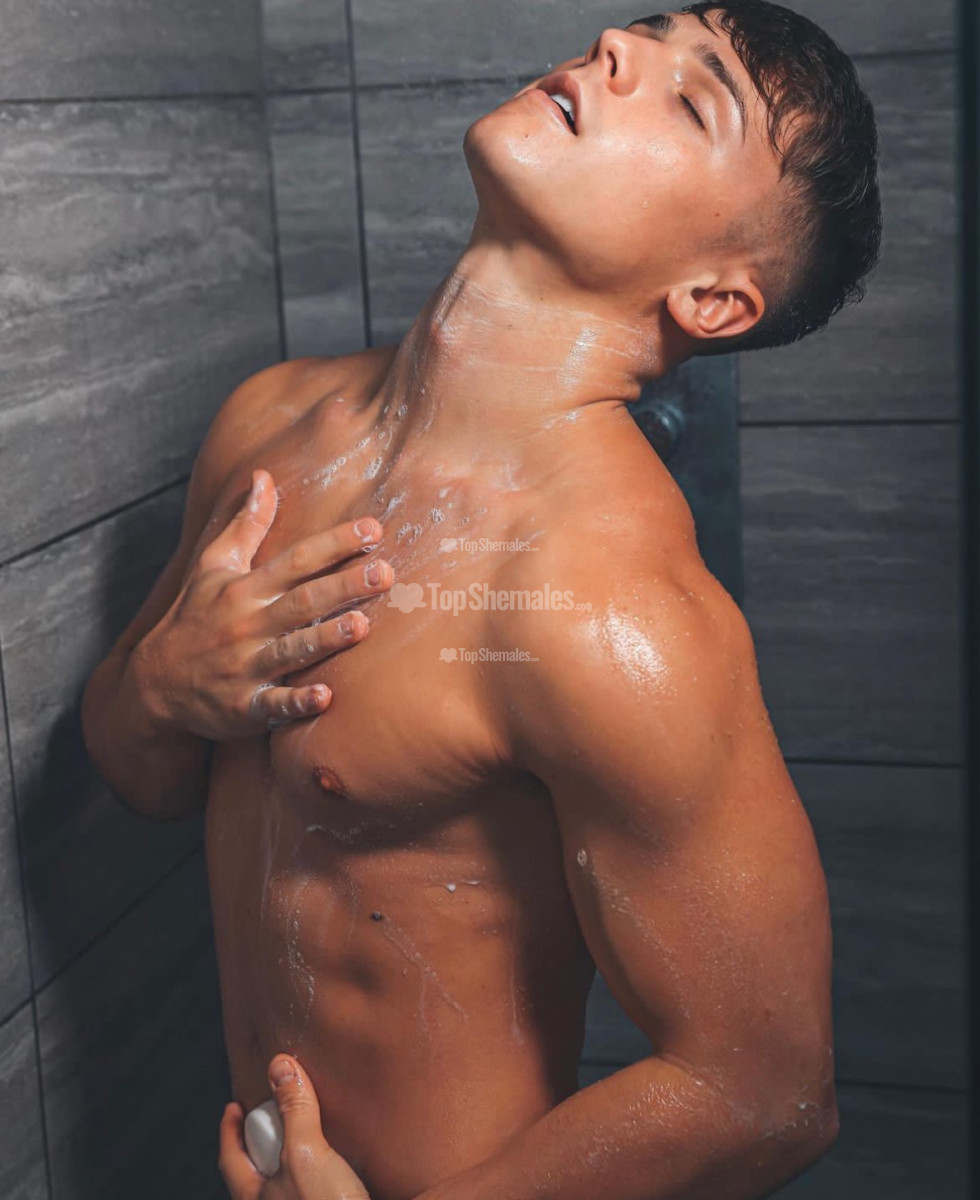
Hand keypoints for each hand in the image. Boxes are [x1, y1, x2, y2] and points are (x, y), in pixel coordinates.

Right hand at [133, 467, 393, 738]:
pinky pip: (274, 705)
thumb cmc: (194, 616)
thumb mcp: (213, 566)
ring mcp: (245, 667)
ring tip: (362, 626)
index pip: (296, 559)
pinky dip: (297, 703)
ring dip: (326, 638)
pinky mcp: (244, 707)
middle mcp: (247, 624)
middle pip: (302, 602)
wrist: (155, 683)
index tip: (374, 529)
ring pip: (292, 650)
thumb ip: (245, 525)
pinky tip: (326, 697)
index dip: (335, 543)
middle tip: (385, 573)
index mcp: (244, 589)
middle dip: (343, 586)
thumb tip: (263, 476)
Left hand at [219, 1054, 370, 1199]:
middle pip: (258, 1168)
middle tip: (278, 1110)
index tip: (234, 1106)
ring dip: (296, 1154)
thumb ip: (293, 1112)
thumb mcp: (305, 1154)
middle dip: (266, 1138)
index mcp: (253, 1198)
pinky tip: (337, 1161)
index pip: (230, 1159)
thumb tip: (280, 1067)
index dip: (230, 1130)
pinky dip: (319, 1169)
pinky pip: (313, 1187)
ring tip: (310, 1132)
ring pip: (287, 1180)